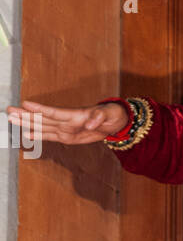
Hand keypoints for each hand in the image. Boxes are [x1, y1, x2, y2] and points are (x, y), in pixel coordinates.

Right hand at [5, 99, 128, 143]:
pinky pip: (50, 136)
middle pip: (43, 118)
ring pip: (42, 126)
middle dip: (26, 115)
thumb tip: (89, 124)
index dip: (40, 109)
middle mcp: (67, 121)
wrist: (115, 121)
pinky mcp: (67, 136)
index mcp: (75, 115)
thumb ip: (99, 118)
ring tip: (11, 119)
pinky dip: (38, 135)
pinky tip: (26, 134)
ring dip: (27, 123)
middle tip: (9, 110)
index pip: (54, 112)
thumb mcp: (110, 115)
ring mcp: (65, 128)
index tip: (25, 104)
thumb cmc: (113, 115)